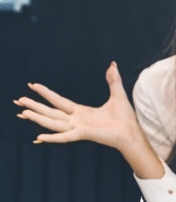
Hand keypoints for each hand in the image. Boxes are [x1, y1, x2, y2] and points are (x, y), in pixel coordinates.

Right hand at [16, 63, 142, 151]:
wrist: (132, 132)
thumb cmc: (125, 117)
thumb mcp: (117, 94)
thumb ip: (113, 80)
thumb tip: (112, 64)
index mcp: (80, 112)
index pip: (58, 101)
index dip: (46, 93)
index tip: (33, 85)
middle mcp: (76, 120)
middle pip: (50, 111)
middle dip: (34, 106)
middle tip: (18, 100)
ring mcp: (78, 128)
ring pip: (53, 122)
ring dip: (38, 118)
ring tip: (23, 113)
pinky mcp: (84, 134)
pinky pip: (65, 136)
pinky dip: (53, 137)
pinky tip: (39, 137)